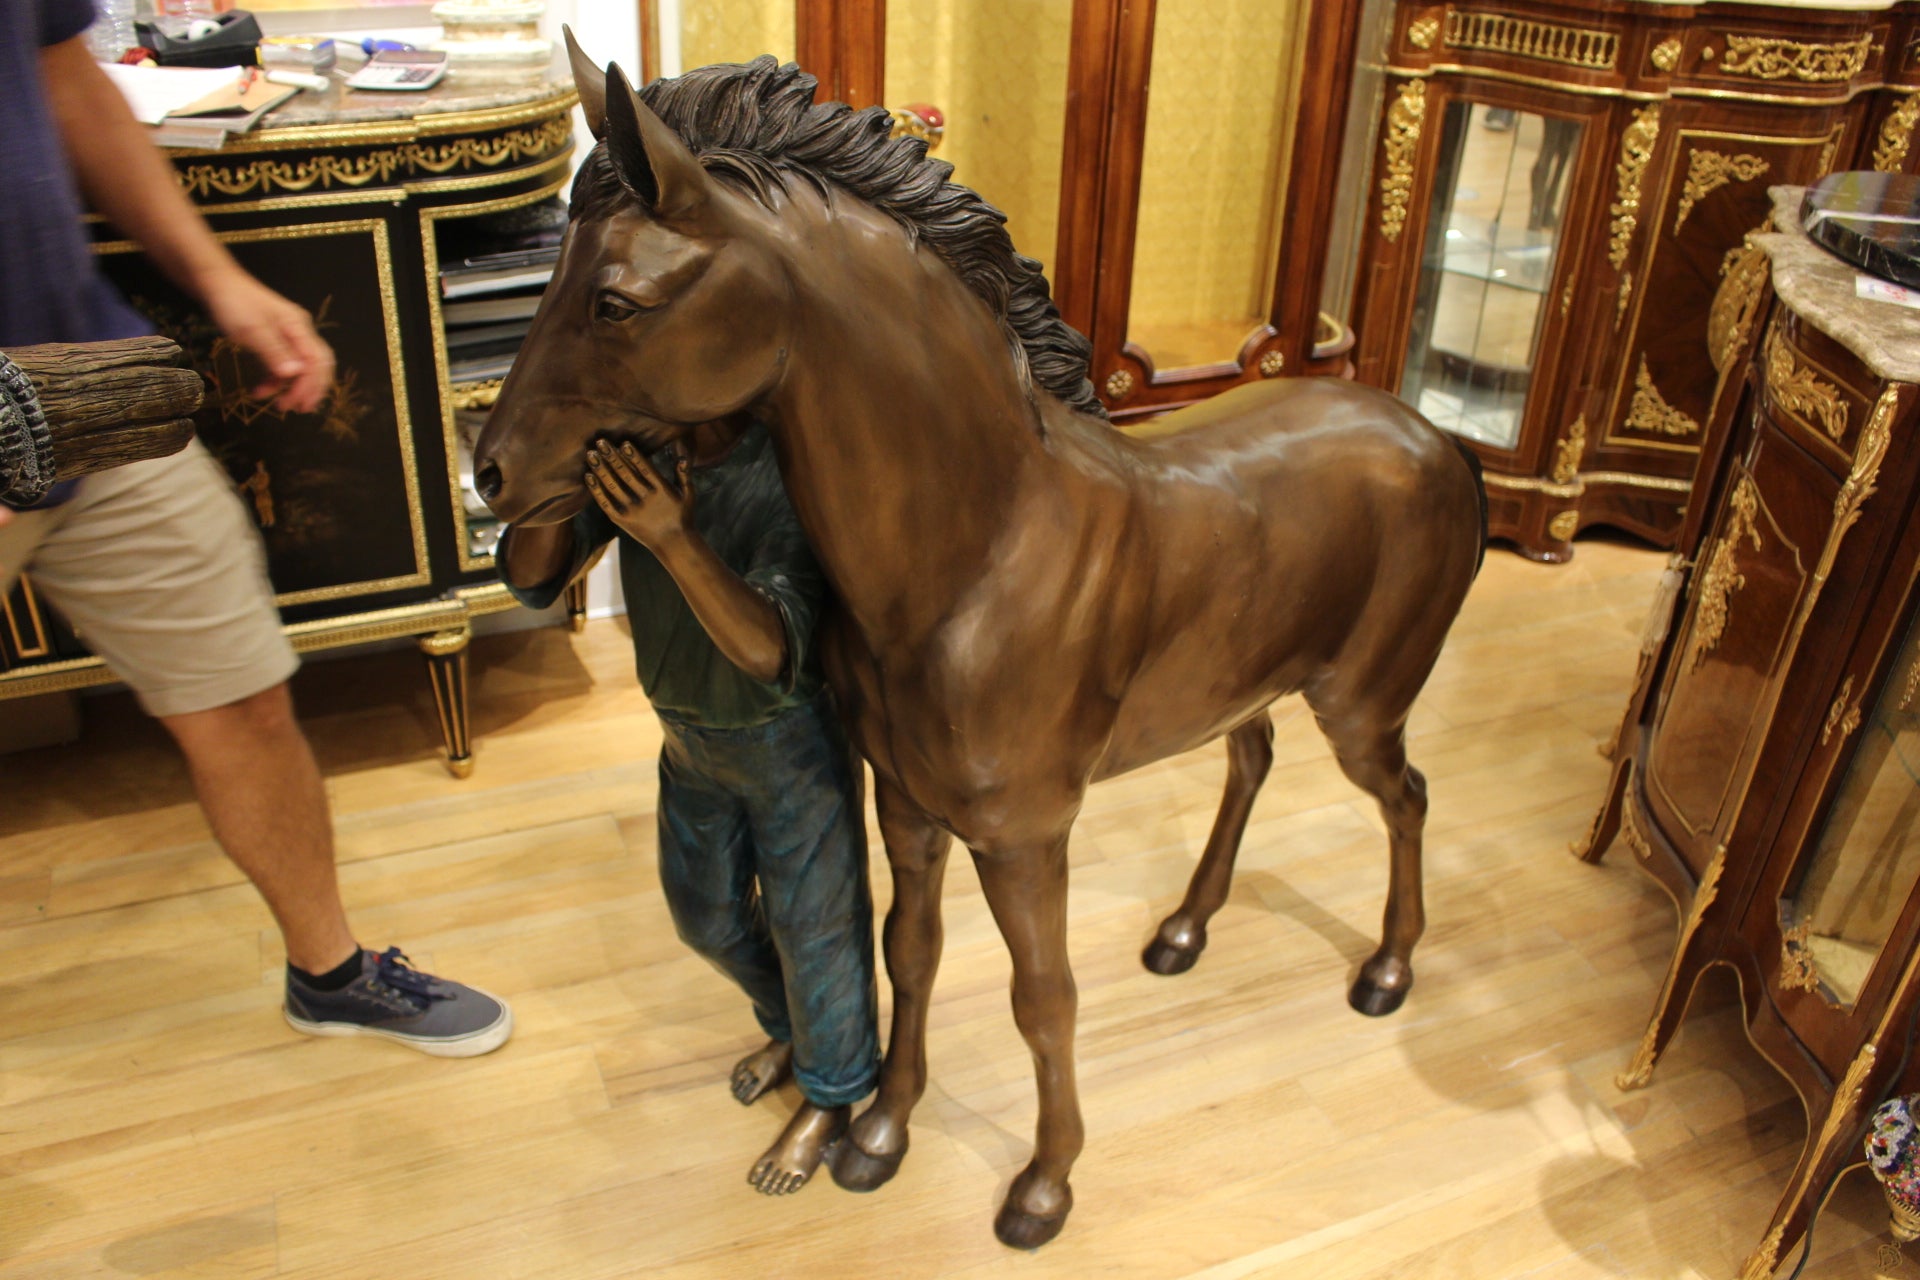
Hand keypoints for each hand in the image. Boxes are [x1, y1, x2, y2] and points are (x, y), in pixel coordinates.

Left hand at [199, 267, 335, 413]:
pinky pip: (283, 364)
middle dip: (310, 389)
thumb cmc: (234, 304)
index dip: (311, 385)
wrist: (217, 284)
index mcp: (298, 328)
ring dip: (290, 387)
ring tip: (278, 405)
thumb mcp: (252, 330)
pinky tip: (261, 390)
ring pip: (300, 367)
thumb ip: (274, 352)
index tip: (299, 405)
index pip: (316, 361)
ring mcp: (288, 336)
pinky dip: (275, 379)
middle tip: (298, 410)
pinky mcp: (275, 340)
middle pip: (317, 365)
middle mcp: (299, 332)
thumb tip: (295, 374)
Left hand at [586, 439, 692, 550]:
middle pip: (626, 474)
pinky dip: (596, 490)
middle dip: (612, 457)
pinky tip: (588, 476)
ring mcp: (633, 511)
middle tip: (600, 441)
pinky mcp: (622, 520)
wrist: (674, 545)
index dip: (634, 456)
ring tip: (590, 454)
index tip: (623, 442)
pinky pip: (606, 503)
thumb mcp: (688, 495)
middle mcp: (647, 500)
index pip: (645, 469)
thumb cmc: (682, 516)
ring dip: (601, 469)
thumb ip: (683, 475)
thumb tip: (682, 458)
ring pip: (613, 486)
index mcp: (663, 490)